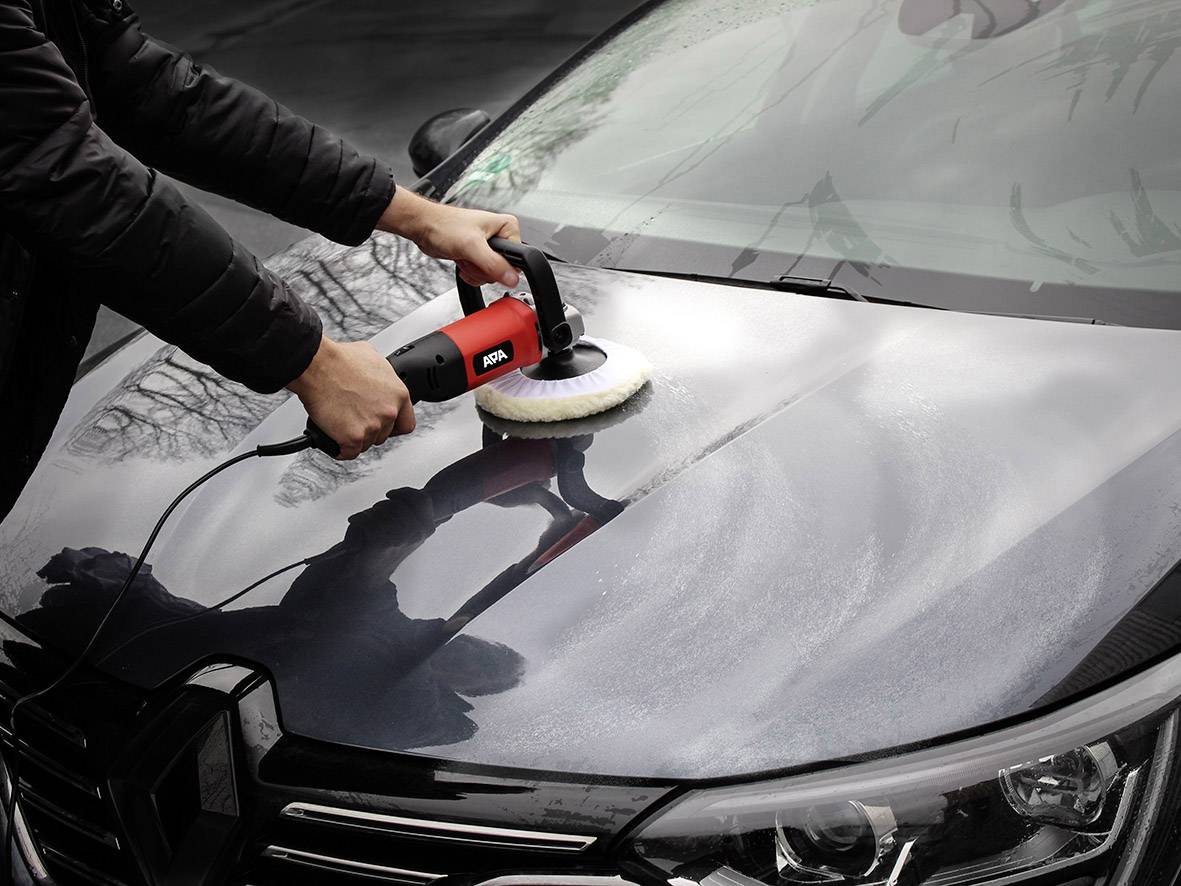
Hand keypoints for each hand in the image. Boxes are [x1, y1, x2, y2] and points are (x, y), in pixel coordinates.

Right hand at [288, 336, 414, 458]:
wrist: (317, 366)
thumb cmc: (339, 360)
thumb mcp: (373, 358)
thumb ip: (383, 375)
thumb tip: (379, 378)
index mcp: (398, 394)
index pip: (406, 424)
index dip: (393, 426)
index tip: (384, 427)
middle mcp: (388, 412)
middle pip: (383, 435)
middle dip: (369, 429)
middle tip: (353, 417)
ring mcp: (372, 426)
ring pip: (365, 444)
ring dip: (354, 437)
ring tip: (340, 420)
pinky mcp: (352, 438)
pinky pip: (348, 453)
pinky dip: (339, 448)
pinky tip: (333, 436)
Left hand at [378, 188, 521, 287]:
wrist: (425, 227)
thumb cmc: (444, 226)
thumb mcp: (472, 246)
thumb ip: (494, 264)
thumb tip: (512, 279)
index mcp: (507, 227)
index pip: (517, 259)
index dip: (499, 265)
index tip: (483, 258)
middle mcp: (500, 236)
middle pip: (503, 269)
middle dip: (482, 268)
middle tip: (470, 255)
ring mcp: (488, 247)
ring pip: (491, 274)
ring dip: (474, 270)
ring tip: (464, 255)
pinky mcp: (478, 256)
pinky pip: (481, 274)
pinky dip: (470, 272)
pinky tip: (462, 260)